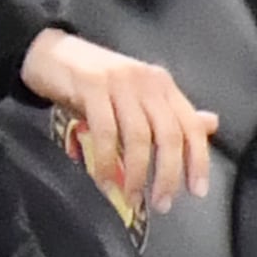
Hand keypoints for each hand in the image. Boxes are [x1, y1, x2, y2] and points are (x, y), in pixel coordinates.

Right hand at [19, 28, 216, 216]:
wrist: (47, 53)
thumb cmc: (89, 81)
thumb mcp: (133, 96)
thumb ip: (168, 113)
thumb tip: (209, 126)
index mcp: (162, 85)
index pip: (190, 126)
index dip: (197, 160)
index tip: (196, 190)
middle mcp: (147, 82)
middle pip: (168, 134)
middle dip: (167, 174)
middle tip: (161, 202)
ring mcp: (120, 83)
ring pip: (138, 137)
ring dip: (137, 173)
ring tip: (131, 197)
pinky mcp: (91, 87)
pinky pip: (104, 132)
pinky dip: (106, 161)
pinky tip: (103, 180)